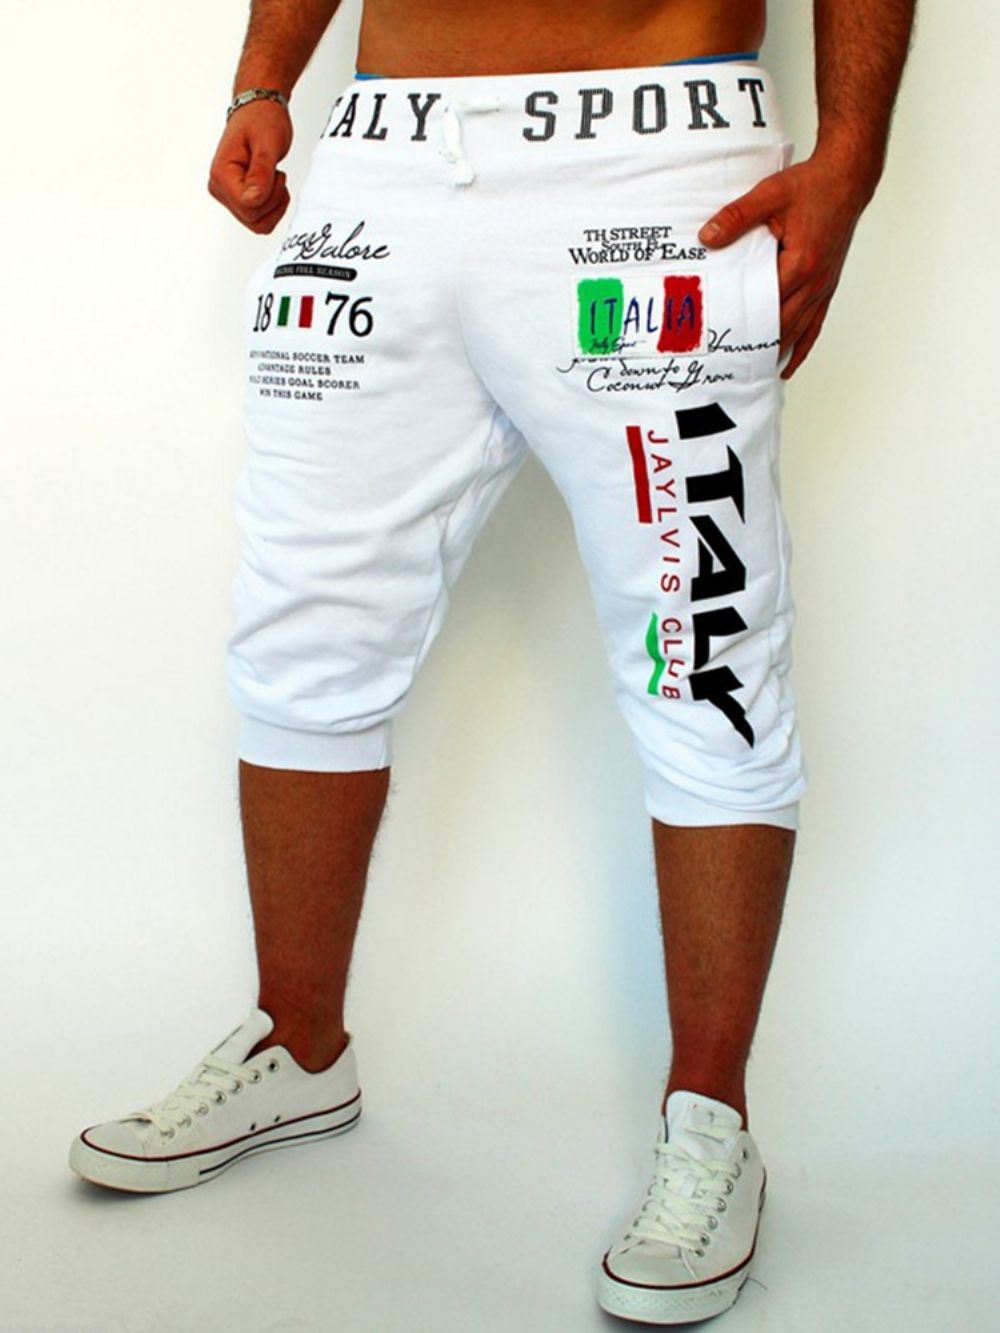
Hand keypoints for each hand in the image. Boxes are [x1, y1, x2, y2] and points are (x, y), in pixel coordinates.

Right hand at [208, 100, 292, 232]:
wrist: (259, 111)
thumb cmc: (262, 120)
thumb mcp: (267, 143)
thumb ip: (261, 173)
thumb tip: (253, 199)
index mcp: (221, 174)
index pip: (248, 206)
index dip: (269, 195)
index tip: (275, 172)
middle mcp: (219, 188)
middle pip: (253, 218)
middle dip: (274, 199)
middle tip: (276, 173)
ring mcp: (227, 196)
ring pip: (257, 224)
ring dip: (275, 206)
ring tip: (274, 178)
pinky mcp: (237, 200)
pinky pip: (259, 221)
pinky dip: (273, 209)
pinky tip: (273, 187)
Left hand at [698, 151, 873, 378]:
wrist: (847, 179)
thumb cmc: (812, 185)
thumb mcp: (769, 194)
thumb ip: (736, 217)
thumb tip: (707, 237)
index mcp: (800, 263)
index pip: (764, 302)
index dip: (741, 322)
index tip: (719, 339)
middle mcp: (815, 282)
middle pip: (780, 325)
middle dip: (755, 345)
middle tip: (727, 364)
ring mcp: (823, 287)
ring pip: (797, 331)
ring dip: (775, 352)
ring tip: (750, 372)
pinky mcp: (826, 287)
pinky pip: (814, 326)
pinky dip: (800, 347)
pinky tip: (787, 364)